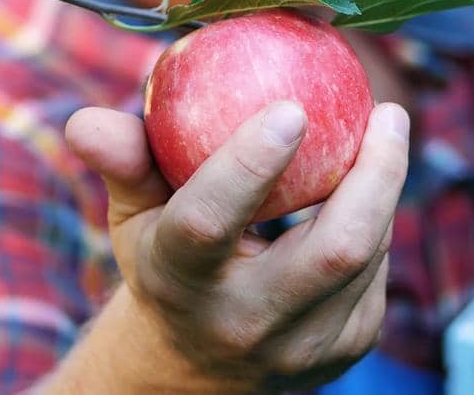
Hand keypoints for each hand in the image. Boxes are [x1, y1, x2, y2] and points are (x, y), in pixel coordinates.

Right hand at [64, 100, 409, 391]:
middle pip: (333, 249)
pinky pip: (377, 274)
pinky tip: (373, 183)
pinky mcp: (346, 350)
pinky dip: (378, 222)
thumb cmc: (165, 257)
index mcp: (180, 279)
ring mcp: (302, 346)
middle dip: (374, 175)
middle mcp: (244, 321)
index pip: (210, 221)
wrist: (195, 366)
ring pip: (366, 257)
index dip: (249, 164)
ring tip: (386, 131)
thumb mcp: (133, 214)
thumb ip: (122, 161)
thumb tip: (86, 121)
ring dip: (382, 189)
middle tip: (387, 112)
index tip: (291, 107)